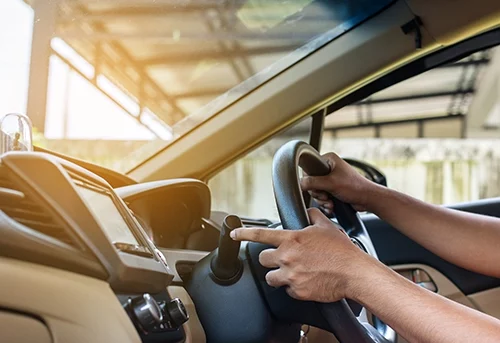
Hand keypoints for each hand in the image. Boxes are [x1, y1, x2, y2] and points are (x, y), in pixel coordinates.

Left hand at [230, 208, 378, 302]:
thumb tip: (308, 212)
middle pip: (262, 260)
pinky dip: (294, 287)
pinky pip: (287, 290)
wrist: (353, 273)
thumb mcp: (326, 226)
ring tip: (294, 272)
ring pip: (271, 277)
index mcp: (291, 239)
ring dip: (279, 275)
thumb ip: (312, 216)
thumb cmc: (341, 250)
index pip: (260, 234)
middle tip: (284, 259)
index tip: (233, 234)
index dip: (243, 234)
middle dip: (271, 259)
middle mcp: (287, 257)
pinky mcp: (297, 291)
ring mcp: (290, 275)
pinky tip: (306, 281)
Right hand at [300, 152, 378, 212]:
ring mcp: (331, 179)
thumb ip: (313, 182)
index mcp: (328, 159)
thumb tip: (300, 184)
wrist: (368, 199)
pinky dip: (326, 203)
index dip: (310, 181)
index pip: (309, 169)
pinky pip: (322, 197)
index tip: (319, 188)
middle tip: (326, 196)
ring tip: (331, 202)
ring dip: (322, 200)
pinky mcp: (333, 189)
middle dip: (318, 193)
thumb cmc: (355, 187)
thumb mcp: (331, 183)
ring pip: (317, 191)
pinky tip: (332, 206)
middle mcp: (329, 168)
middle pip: (311, 182)